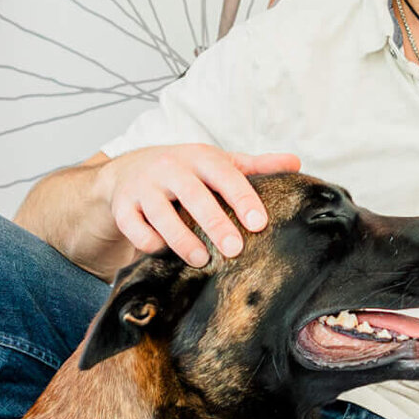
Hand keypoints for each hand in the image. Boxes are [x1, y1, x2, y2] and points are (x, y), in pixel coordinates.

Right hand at [100, 143, 299, 265]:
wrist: (128, 171)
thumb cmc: (185, 171)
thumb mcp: (217, 164)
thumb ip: (255, 166)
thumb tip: (296, 162)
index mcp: (199, 158)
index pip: (225, 175)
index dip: (243, 198)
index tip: (260, 223)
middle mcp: (170, 168)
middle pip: (193, 195)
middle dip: (214, 223)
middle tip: (234, 249)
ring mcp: (144, 187)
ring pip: (161, 214)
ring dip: (181, 239)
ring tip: (201, 260)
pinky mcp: (123, 207)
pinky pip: (134, 228)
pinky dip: (148, 242)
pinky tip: (163, 253)